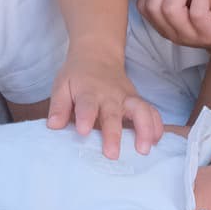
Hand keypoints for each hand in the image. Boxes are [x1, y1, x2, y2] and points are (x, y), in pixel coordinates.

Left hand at [47, 51, 162, 160]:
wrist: (98, 55)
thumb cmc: (78, 76)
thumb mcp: (62, 85)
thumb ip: (59, 106)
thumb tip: (53, 126)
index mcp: (88, 92)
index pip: (87, 104)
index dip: (85, 117)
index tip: (82, 131)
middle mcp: (110, 95)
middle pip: (113, 114)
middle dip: (113, 133)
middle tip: (112, 154)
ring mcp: (127, 97)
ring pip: (140, 111)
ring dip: (144, 129)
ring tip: (143, 150)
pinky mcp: (137, 100)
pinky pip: (151, 111)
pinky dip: (157, 125)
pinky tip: (157, 141)